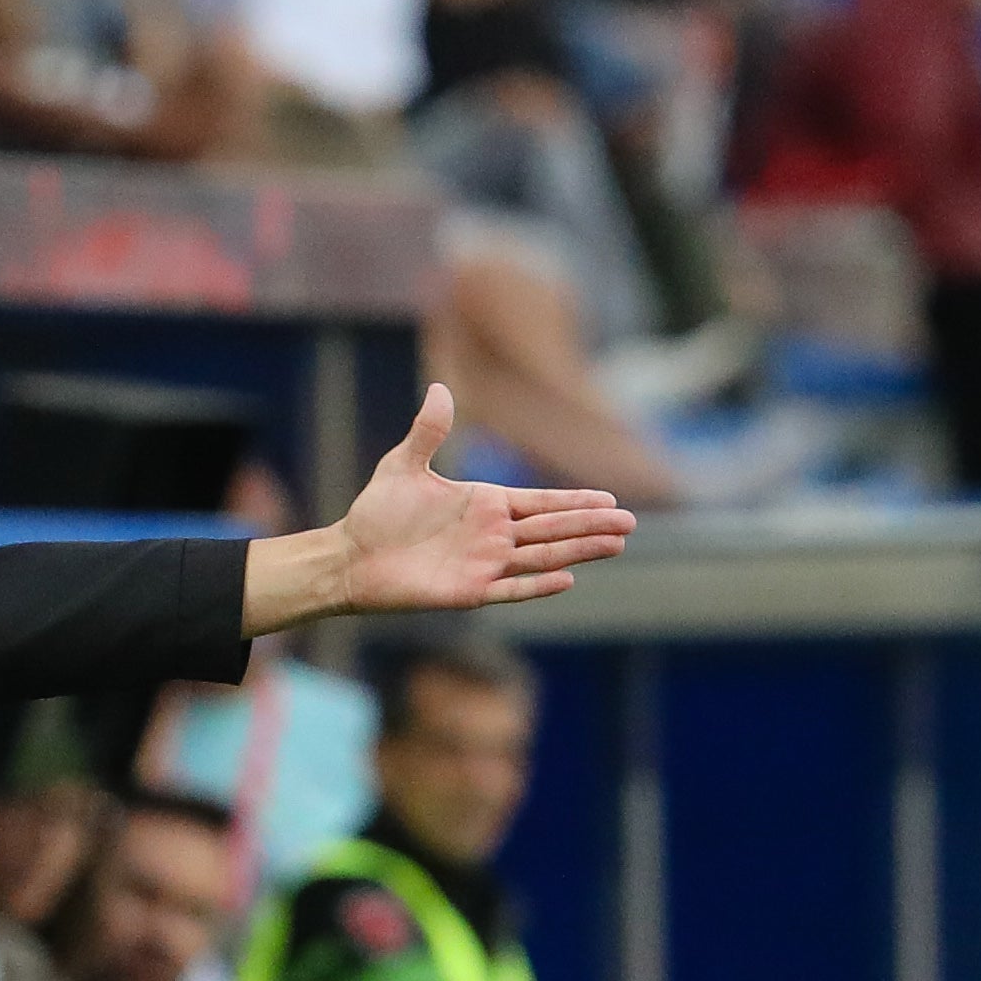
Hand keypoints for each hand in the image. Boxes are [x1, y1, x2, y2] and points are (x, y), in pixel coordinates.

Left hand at [244, 384, 636, 629]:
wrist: (349, 556)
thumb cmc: (375, 512)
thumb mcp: (403, 464)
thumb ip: (428, 430)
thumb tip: (440, 388)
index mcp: (484, 503)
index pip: (540, 502)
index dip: (575, 500)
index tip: (610, 498)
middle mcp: (491, 534)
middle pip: (552, 529)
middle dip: (591, 524)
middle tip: (631, 523)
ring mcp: (483, 563)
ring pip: (543, 556)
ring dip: (579, 550)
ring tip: (616, 545)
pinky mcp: (468, 592)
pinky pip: (511, 588)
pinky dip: (538, 585)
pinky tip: (569, 578)